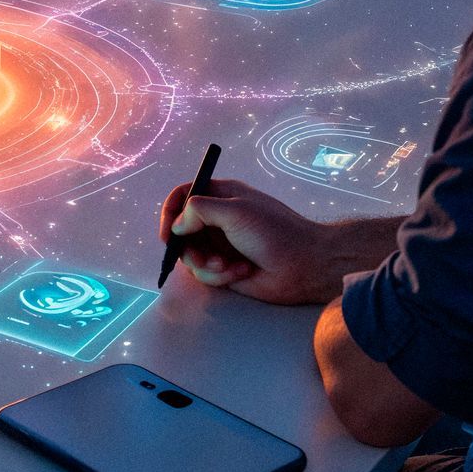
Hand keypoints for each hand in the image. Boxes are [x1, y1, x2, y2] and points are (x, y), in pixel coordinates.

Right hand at [157, 177, 348, 306]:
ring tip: (227, 268)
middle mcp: (218, 219)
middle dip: (189, 248)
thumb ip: (199, 210)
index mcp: (221, 196)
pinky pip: (206, 274)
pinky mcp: (226, 270)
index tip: (168, 234)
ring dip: (206, 265)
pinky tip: (241, 273)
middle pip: (182, 230)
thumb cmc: (274, 232)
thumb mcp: (235, 210)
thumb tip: (178, 226)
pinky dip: (220, 276)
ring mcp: (222, 245)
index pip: (184, 195)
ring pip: (191, 256)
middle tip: (201, 258)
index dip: (171, 212)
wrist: (304, 265)